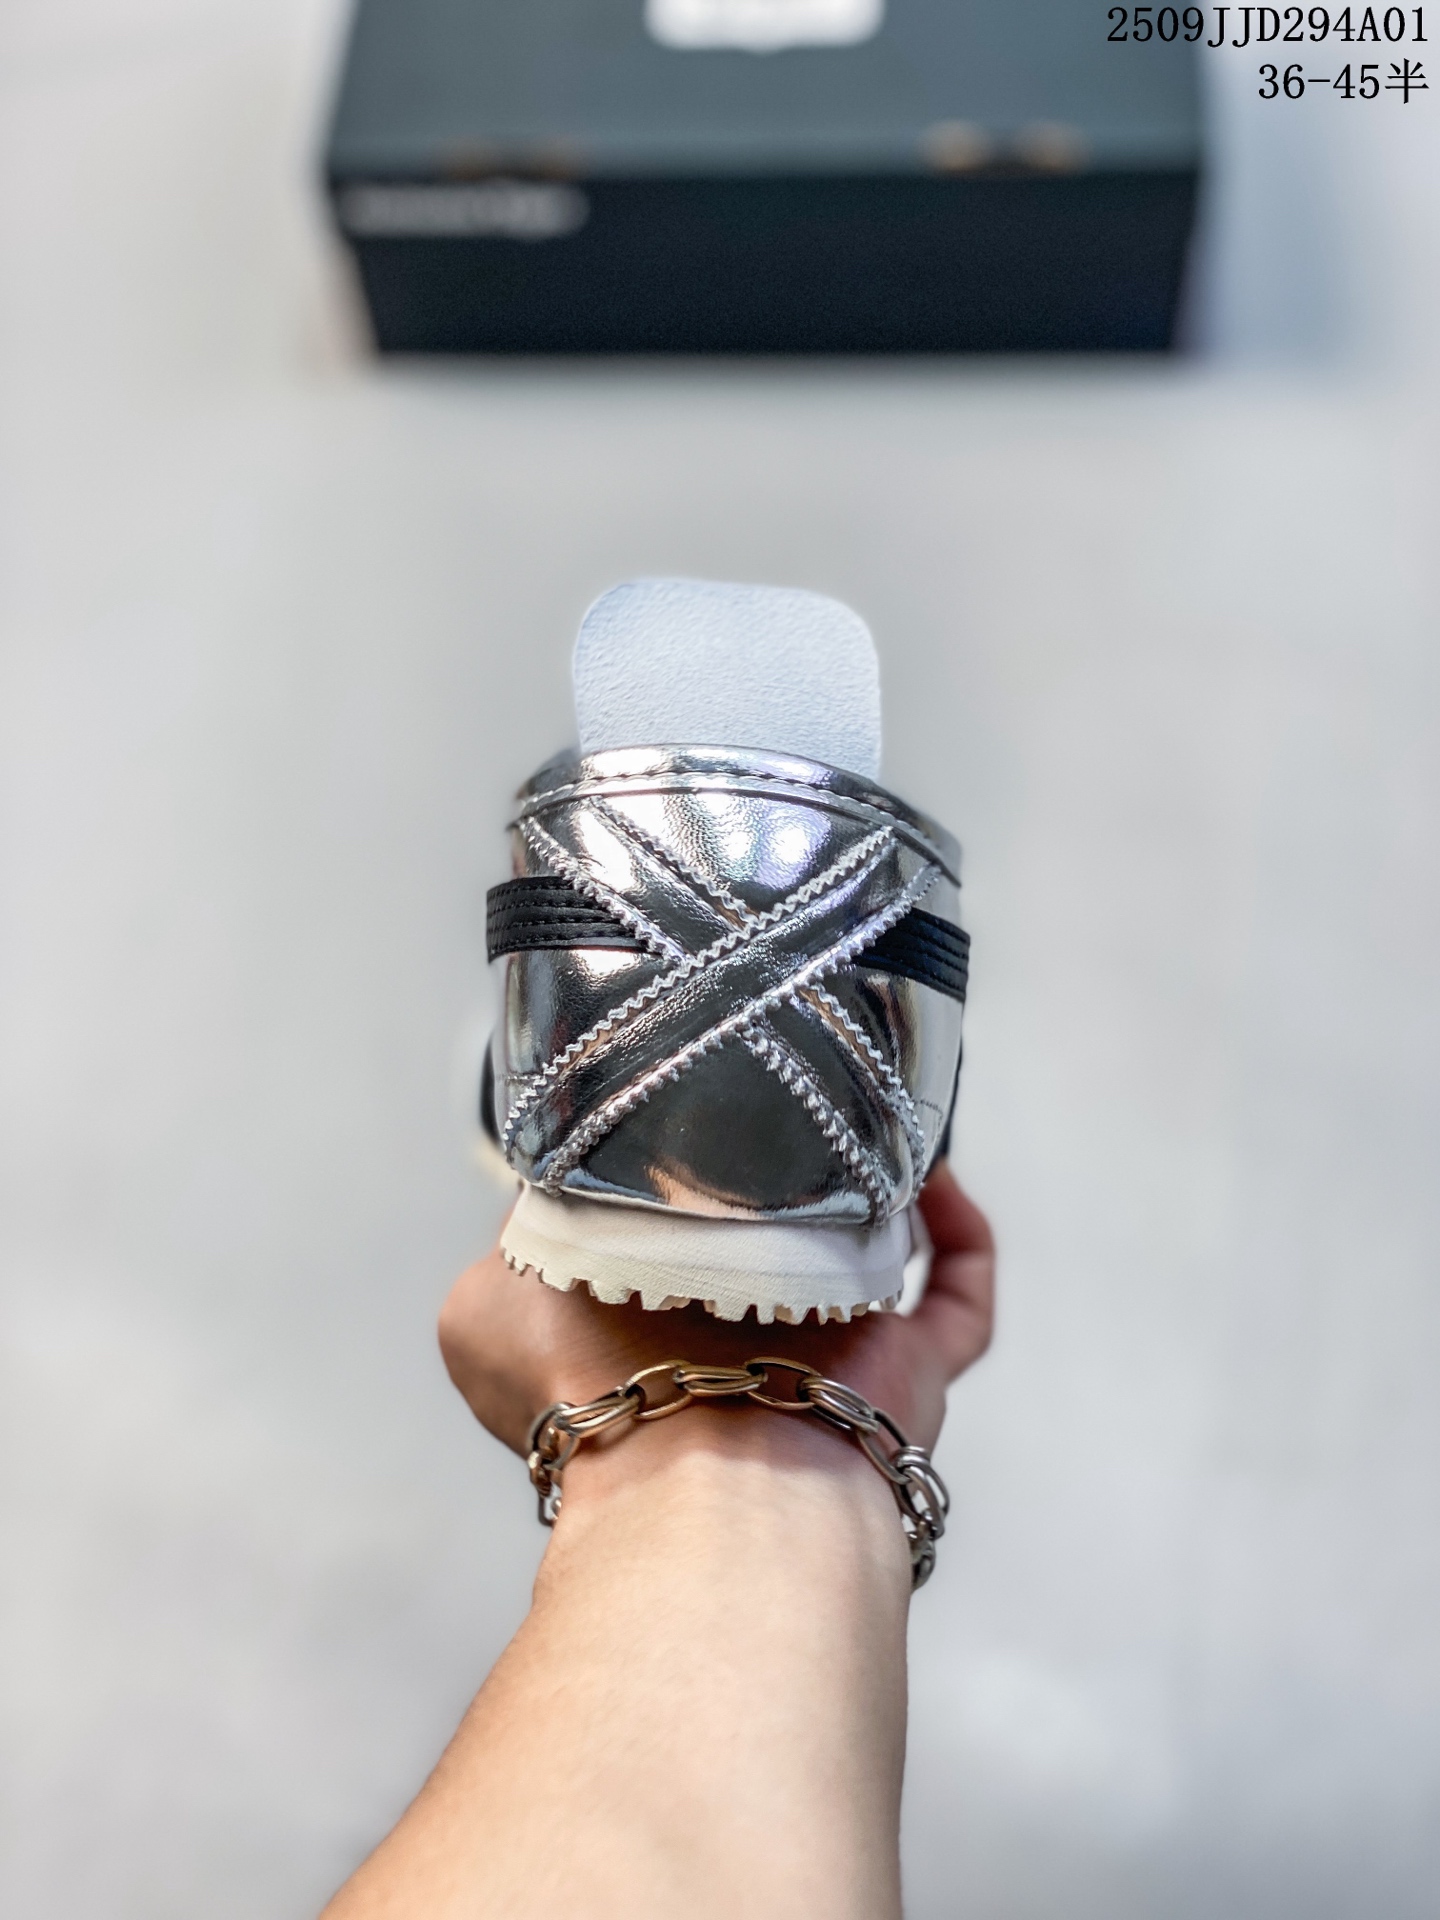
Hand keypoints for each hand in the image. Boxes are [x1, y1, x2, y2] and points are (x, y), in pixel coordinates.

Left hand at [439, 1165, 993, 1456]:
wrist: (696, 1473)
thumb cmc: (591, 1396)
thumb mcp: (487, 1306)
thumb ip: (512, 1240)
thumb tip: (542, 1198)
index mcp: (654, 1332)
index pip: (677, 1255)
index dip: (681, 1192)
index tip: (686, 1123)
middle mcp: (751, 1350)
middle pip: (784, 1255)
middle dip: (790, 1185)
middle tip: (792, 1111)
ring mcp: (840, 1361)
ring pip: (878, 1270)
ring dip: (877, 1193)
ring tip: (864, 1121)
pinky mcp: (914, 1368)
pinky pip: (960, 1296)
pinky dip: (956, 1231)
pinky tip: (931, 1169)